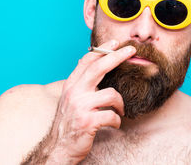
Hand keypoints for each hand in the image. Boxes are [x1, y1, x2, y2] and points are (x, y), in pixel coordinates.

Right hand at [46, 40, 135, 163]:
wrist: (58, 148)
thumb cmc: (70, 122)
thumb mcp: (71, 99)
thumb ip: (83, 84)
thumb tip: (96, 65)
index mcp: (71, 85)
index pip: (87, 61)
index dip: (102, 50)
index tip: (115, 42)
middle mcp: (74, 93)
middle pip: (98, 68)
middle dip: (116, 56)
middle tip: (131, 50)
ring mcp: (80, 107)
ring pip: (111, 94)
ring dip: (121, 104)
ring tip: (120, 110)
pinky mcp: (87, 122)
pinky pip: (112, 115)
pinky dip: (117, 120)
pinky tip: (115, 123)